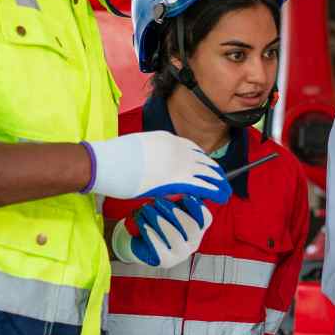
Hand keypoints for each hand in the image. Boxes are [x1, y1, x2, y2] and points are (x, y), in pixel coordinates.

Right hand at [83, 132, 231, 204]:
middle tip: (221, 179)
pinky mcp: (178, 179)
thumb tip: (158, 168)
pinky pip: (203, 185)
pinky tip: (222, 195)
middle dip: (213, 171)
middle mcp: (177, 149)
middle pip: (202, 160)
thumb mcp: (139, 149)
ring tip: (225, 189)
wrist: (109, 163)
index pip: (191, 149)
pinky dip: (215, 190)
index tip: (206, 166)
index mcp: (167, 139)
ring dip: (218, 182)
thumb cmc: (116, 158)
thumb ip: (153, 156)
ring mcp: (179, 163)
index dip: (201, 160)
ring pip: (207, 172)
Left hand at [110, 196, 212, 268]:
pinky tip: (143, 224)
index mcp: (198, 229)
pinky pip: (160, 247)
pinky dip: (151, 233)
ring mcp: (181, 253)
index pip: (205, 219)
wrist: (140, 243)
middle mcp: (193, 242)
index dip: (197, 208)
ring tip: (146, 210)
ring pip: (175, 236)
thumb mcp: (167, 209)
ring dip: (159, 220)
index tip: (185, 196)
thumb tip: (177, 184)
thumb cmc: (156, 221)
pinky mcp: (167, 261)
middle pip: (192, 227)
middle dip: (174, 212)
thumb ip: (175, 199)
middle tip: (158, 201)